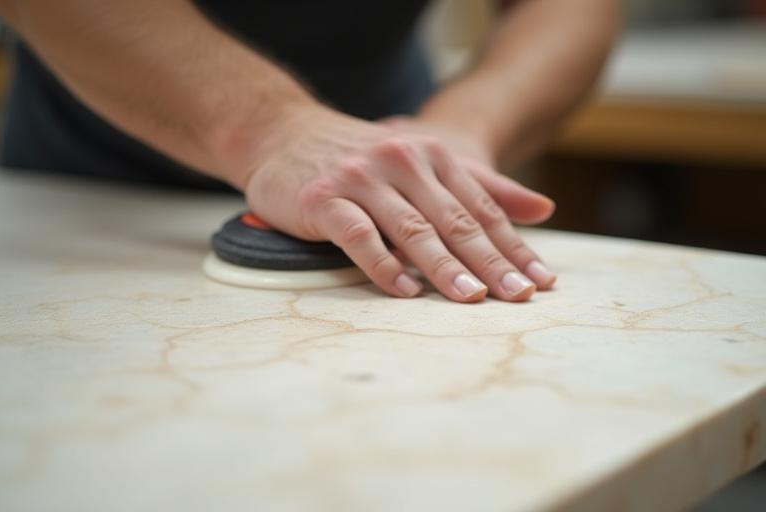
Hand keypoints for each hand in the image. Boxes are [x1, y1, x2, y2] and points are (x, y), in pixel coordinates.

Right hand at [242, 105, 555, 301]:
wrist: (282, 133)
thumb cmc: (359, 158)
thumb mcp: (425, 162)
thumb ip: (484, 187)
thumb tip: (545, 208)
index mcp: (433, 155)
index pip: (482, 208)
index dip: (514, 246)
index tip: (542, 281)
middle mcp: (402, 161)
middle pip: (455, 219)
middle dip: (491, 261)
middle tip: (520, 296)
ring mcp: (362, 178)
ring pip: (412, 228)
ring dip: (444, 266)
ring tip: (472, 298)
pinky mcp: (323, 198)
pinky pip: (359, 235)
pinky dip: (383, 264)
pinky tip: (405, 290)